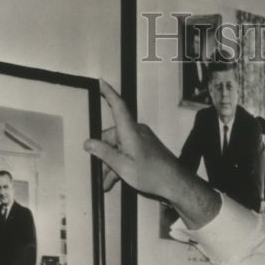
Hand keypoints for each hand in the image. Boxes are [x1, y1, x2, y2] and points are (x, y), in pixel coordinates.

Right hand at [84, 80, 220, 227]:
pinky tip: (116, 179)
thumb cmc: (153, 174)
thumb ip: (104, 153)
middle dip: (104, 153)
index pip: (118, 106)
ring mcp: (143, 140)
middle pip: (113, 136)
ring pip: (120, 147)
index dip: (108, 93)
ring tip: (108, 182)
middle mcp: (137, 131)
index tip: (101, 82)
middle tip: (100, 170)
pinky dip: (122, 164)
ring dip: (112, 163)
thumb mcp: (122, 166)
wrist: (175, 183)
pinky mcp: (147, 148)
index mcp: (130, 131)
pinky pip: (129, 151)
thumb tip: (88, 143)